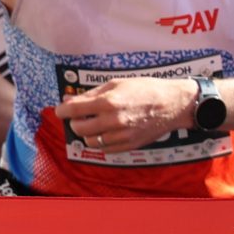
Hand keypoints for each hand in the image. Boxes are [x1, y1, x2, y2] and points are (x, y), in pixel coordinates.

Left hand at [53, 76, 196, 154]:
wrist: (173, 104)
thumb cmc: (146, 89)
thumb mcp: (116, 84)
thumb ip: (91, 95)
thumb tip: (69, 100)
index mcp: (108, 103)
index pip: (73, 111)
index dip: (62, 111)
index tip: (61, 110)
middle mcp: (112, 121)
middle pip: (78, 128)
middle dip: (75, 121)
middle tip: (80, 116)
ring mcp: (121, 136)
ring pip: (90, 141)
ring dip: (87, 133)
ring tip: (95, 123)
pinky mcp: (129, 145)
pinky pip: (105, 149)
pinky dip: (101, 141)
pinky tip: (106, 131)